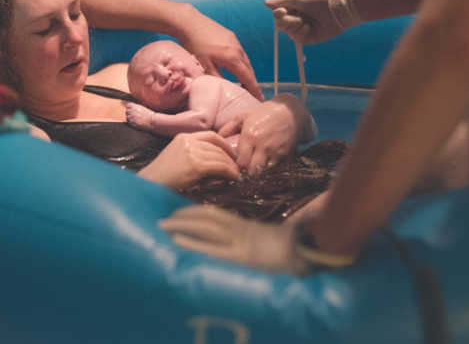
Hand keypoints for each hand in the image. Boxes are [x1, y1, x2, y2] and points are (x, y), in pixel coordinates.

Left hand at [125, 102, 154, 128]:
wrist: (152, 121)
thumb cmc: (149, 114)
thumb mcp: (142, 107)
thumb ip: (136, 107)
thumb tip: (131, 108)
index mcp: (134, 106)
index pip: (128, 106)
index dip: (130, 108)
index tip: (132, 110)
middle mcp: (131, 111)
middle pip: (126, 111)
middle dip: (129, 113)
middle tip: (135, 116)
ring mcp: (131, 117)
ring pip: (127, 117)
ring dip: (131, 118)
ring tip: (137, 119)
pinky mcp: (132, 123)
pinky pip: (129, 122)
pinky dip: (132, 123)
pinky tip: (137, 122)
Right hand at [138, 131, 238, 189]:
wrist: (150, 185)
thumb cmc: (162, 177)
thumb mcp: (176, 158)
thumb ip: (193, 154)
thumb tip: (215, 160)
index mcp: (182, 137)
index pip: (210, 135)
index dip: (224, 144)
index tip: (231, 153)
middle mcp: (188, 141)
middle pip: (217, 146)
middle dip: (230, 156)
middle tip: (237, 166)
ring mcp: (192, 152)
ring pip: (220, 156)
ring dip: (231, 165)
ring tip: (236, 173)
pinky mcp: (196, 165)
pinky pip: (220, 166)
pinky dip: (229, 172)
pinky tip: (233, 177)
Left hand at [159, 204, 304, 273]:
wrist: (305, 254)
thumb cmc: (286, 250)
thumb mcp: (263, 240)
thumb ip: (246, 236)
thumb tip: (230, 237)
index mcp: (243, 225)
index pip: (213, 213)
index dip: (193, 211)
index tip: (177, 211)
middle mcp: (239, 230)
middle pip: (205, 217)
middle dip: (182, 216)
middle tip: (162, 218)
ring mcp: (240, 242)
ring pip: (206, 228)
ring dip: (182, 225)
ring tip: (165, 226)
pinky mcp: (242, 257)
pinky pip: (213, 248)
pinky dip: (193, 243)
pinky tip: (177, 241)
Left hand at [176, 7, 261, 99]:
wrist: (190, 23)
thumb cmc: (194, 45)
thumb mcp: (204, 65)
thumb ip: (216, 79)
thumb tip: (224, 89)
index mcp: (232, 58)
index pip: (247, 78)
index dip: (254, 90)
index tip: (259, 99)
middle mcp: (238, 49)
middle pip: (250, 70)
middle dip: (253, 83)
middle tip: (254, 95)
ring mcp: (235, 42)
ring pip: (246, 61)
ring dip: (248, 73)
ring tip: (246, 84)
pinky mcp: (231, 36)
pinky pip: (241, 53)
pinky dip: (242, 63)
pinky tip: (237, 67)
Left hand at [228, 95, 303, 175]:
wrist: (290, 112)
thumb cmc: (264, 113)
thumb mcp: (244, 116)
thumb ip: (228, 127)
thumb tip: (217, 138)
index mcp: (250, 136)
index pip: (241, 163)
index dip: (236, 168)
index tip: (234, 167)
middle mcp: (263, 146)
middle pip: (252, 171)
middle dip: (246, 175)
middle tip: (243, 174)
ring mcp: (276, 152)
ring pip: (265, 173)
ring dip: (259, 174)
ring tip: (254, 172)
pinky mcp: (287, 155)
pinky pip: (277, 170)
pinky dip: (270, 170)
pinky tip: (265, 167)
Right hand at [264, 0, 360, 44]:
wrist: (339, 8)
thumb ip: (281, 1)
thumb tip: (266, 3)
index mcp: (296, 7)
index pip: (280, 13)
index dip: (278, 13)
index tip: (282, 10)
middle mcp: (299, 17)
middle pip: (281, 24)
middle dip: (285, 20)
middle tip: (293, 16)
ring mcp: (304, 28)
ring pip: (288, 31)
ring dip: (293, 25)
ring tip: (304, 20)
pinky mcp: (310, 38)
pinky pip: (298, 38)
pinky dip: (301, 32)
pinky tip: (308, 26)